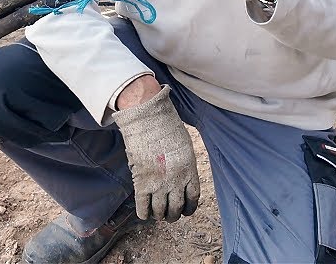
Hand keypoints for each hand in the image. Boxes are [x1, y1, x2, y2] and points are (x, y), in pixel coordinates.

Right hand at [111, 85, 199, 221]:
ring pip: (160, 210)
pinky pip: (143, 205)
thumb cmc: (167, 127)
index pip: (193, 198)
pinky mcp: (142, 182)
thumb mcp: (185, 146)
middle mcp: (176, 181)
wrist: (148, 119)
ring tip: (157, 215)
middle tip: (169, 216)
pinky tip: (144, 214)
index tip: (185, 211)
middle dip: (173, 215)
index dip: (189, 209)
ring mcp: (159, 183)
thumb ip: (184, 164)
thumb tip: (179, 177)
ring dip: (159, 216)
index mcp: (190, 171)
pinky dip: (143, 213)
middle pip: (176, 208)